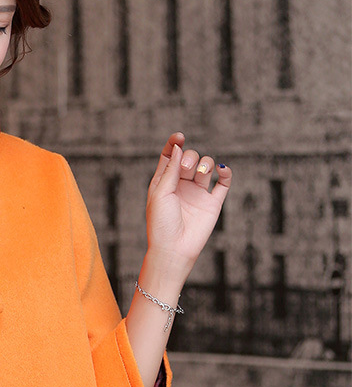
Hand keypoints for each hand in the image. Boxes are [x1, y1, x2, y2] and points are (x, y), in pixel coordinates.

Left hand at [146, 131, 232, 274]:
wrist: (174, 249)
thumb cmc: (161, 223)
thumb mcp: (160, 192)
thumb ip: (171, 169)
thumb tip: (178, 147)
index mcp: (164, 182)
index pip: (170, 155)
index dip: (174, 143)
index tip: (179, 137)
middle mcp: (181, 185)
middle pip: (189, 158)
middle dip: (190, 157)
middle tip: (186, 169)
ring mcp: (197, 193)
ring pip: (206, 167)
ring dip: (205, 163)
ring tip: (200, 173)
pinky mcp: (212, 203)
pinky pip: (223, 183)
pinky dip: (226, 173)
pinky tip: (222, 170)